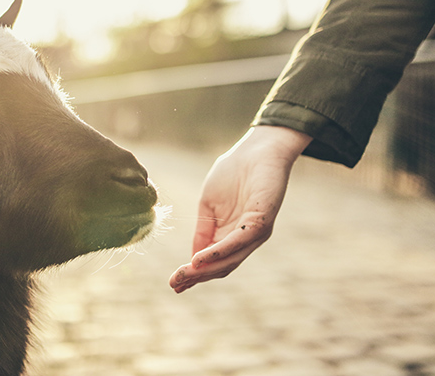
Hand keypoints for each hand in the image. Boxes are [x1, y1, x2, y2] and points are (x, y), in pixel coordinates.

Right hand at [169, 126, 310, 292]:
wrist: (255, 150)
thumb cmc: (233, 173)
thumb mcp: (208, 206)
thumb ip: (202, 231)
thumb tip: (193, 259)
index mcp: (230, 235)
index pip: (212, 262)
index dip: (193, 274)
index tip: (173, 282)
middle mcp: (244, 239)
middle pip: (220, 267)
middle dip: (196, 277)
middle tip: (174, 284)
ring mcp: (255, 233)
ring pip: (229, 260)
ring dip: (205, 270)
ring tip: (184, 274)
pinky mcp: (261, 222)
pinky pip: (238, 243)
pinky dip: (217, 252)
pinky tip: (199, 258)